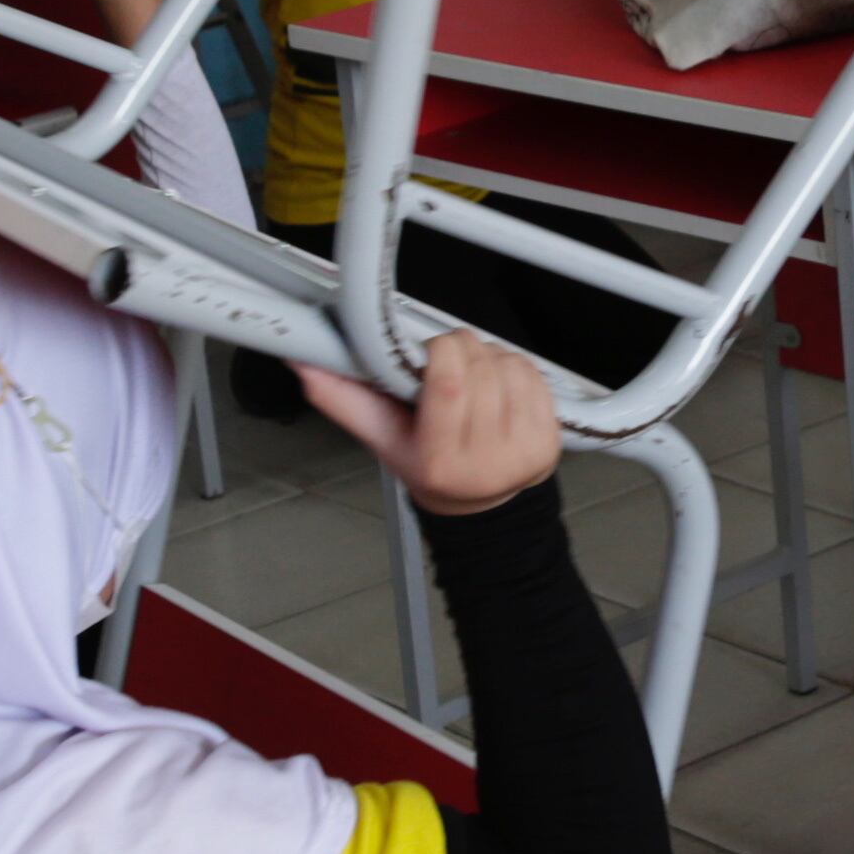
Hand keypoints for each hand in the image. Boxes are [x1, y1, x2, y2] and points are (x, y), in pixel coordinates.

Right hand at [299, 326, 563, 514]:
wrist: (481, 502)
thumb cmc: (428, 464)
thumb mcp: (382, 438)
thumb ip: (342, 400)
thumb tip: (304, 366)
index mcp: (440, 459)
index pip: (451, 381)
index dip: (441, 352)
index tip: (429, 352)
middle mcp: (486, 458)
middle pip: (480, 365)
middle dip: (460, 351)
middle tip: (446, 367)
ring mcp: (523, 450)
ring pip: (507, 363)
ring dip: (487, 358)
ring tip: (471, 381)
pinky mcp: (548, 439)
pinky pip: (532, 374)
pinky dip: (512, 368)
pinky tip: (496, 386)